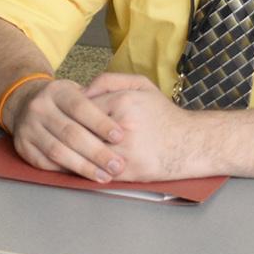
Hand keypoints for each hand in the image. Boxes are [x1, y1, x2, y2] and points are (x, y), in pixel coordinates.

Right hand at [6, 74, 129, 181]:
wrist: (25, 103)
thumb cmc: (65, 101)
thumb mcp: (80, 90)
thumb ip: (99, 100)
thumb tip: (122, 125)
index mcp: (57, 91)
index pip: (80, 107)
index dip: (100, 123)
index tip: (120, 137)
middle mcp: (39, 108)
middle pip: (70, 133)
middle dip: (97, 151)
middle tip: (117, 165)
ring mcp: (28, 128)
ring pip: (57, 151)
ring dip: (83, 166)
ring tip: (104, 175)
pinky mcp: (22, 146)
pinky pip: (45, 162)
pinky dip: (65, 170)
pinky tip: (83, 175)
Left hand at [80, 72, 212, 182]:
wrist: (190, 144)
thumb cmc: (162, 115)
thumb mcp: (140, 86)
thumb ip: (108, 81)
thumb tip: (80, 90)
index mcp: (123, 102)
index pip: (80, 106)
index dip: (72, 112)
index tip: (67, 115)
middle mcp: (122, 126)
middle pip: (79, 129)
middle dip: (69, 132)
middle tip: (63, 133)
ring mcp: (124, 151)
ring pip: (84, 152)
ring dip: (72, 152)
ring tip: (67, 148)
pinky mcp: (127, 172)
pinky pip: (96, 170)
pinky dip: (85, 168)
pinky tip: (80, 163)